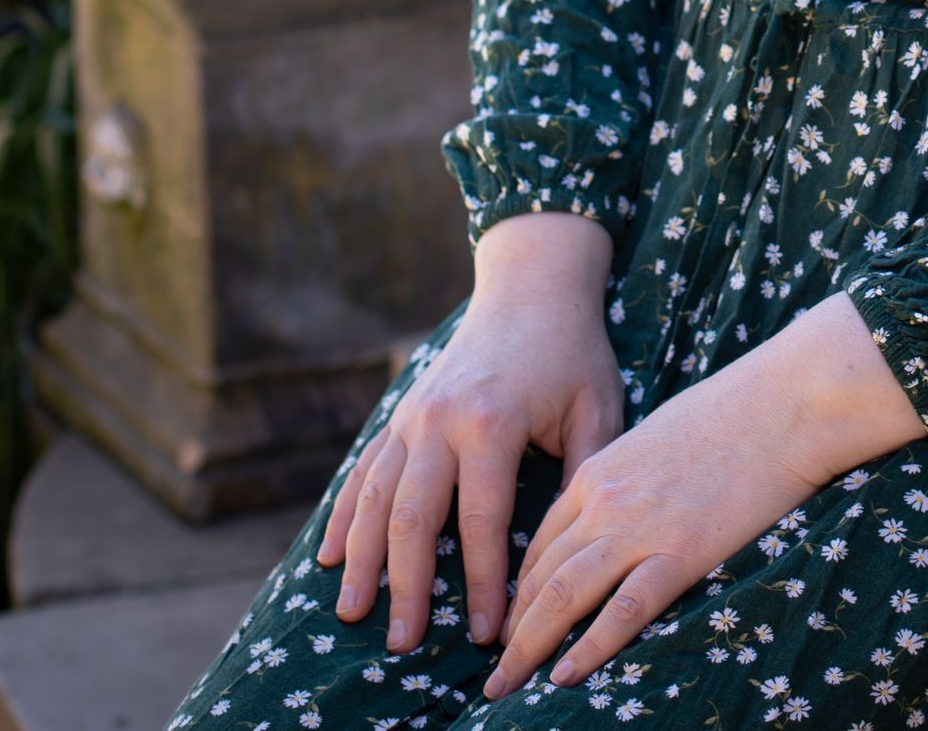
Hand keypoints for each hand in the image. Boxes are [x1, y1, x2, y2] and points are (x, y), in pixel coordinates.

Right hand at [315, 211, 619, 654]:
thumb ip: (583, 475)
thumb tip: (573, 549)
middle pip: (414, 519)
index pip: (482, 522)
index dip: (483, 583)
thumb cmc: (573, 350)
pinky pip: (366, 469)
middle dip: (408, 586)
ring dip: (363, 559)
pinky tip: (331, 556)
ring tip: (354, 613)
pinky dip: (347, 514)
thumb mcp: (596, 408)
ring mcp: (414, 414)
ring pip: (378, 498)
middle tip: (402, 643)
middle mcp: (441, 420)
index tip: (486, 632)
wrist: (532, 284)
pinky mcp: (402, 411)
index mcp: (492, 422)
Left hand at [481, 288, 927, 698]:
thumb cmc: (734, 411)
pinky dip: (588, 648)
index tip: (510, 624)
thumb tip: (621, 513)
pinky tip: (566, 675)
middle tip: (494, 672)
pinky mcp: (679, 552)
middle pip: (541, 574)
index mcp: (599, 468)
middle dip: (512, 627)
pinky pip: (622, 612)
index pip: (542, 541)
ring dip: (529, 647)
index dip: (520, 589)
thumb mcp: (660, 436)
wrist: (785, 401)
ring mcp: (640, 527)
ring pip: (563, 596)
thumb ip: (630, 477)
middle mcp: (606, 499)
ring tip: (507, 686)